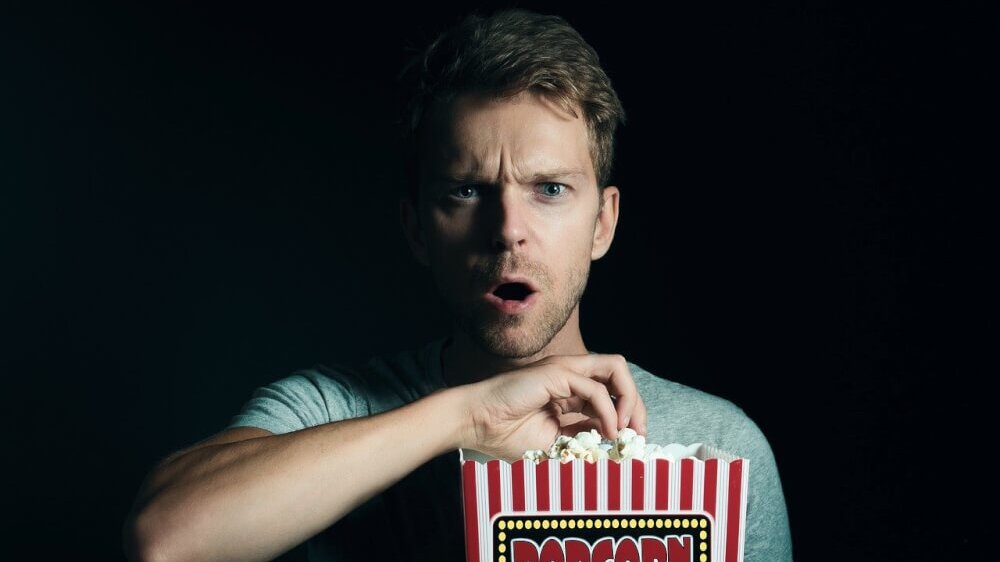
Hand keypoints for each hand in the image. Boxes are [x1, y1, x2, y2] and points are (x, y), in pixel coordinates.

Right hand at [461, 354, 647, 460]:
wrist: (475, 423)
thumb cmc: (503, 433)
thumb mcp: (554, 440)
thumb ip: (581, 435)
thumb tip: (610, 441)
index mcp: (568, 389)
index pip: (610, 390)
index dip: (628, 413)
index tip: (631, 440)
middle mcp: (569, 374)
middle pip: (619, 375)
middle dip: (637, 404)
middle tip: (637, 434)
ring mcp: (563, 370)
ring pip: (615, 369)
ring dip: (629, 400)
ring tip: (625, 430)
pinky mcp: (556, 373)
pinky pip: (595, 389)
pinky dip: (608, 411)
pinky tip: (606, 431)